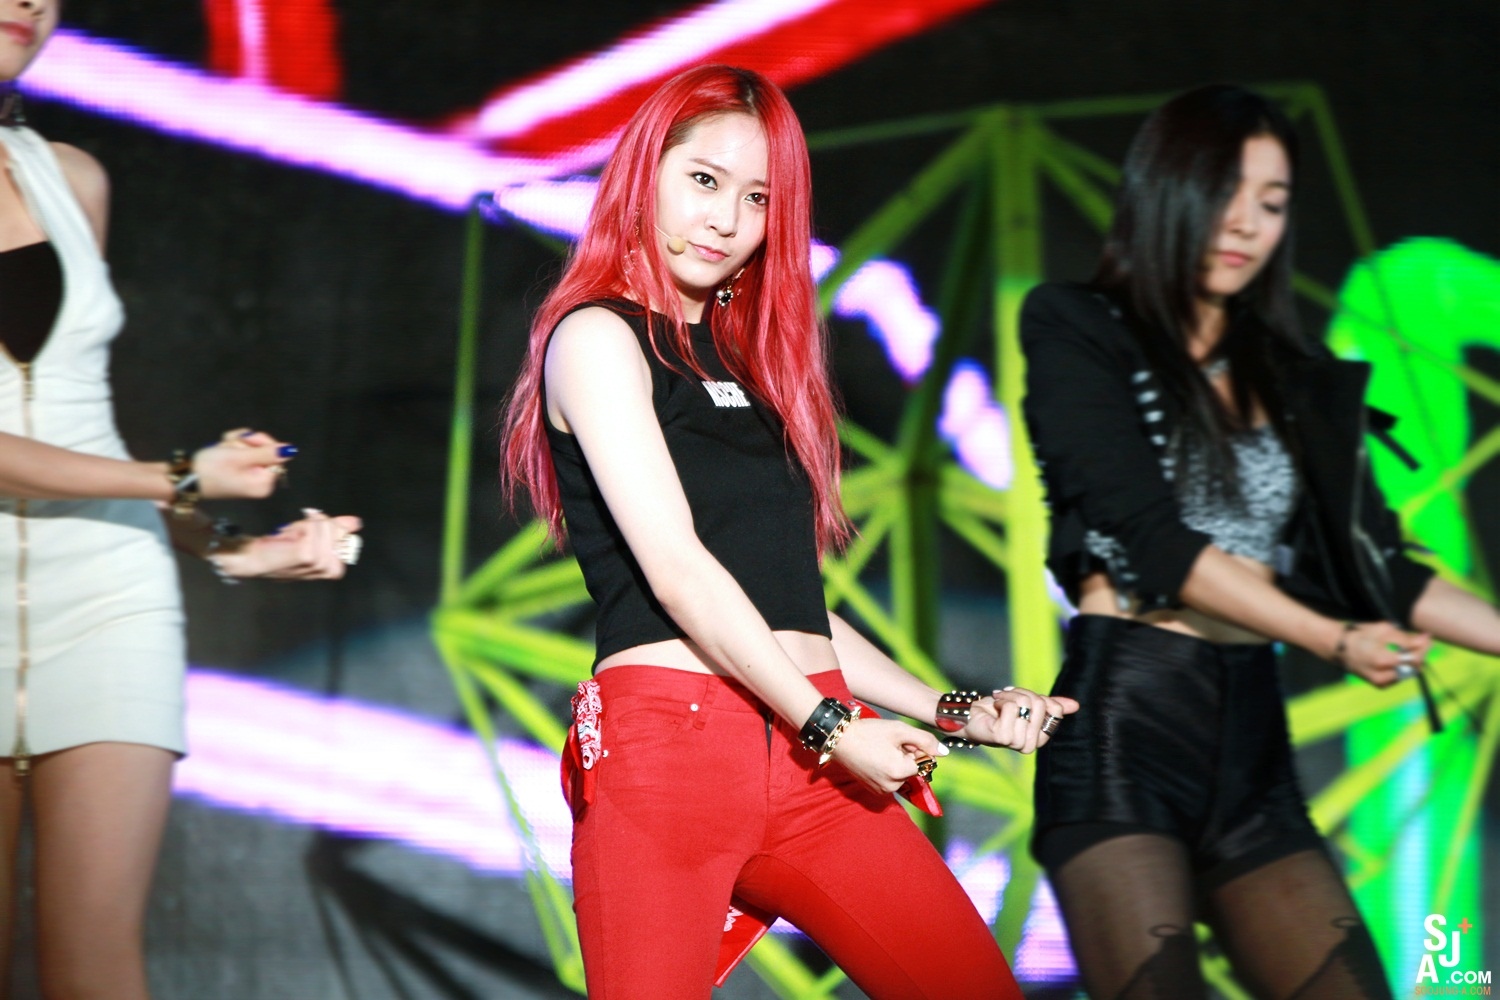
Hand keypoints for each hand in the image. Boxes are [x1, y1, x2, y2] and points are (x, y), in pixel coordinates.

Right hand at [193, 429, 294, 499]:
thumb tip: (291, 450)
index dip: (262, 443)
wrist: (185, 478)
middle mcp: (260, 482)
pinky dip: (232, 446)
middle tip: (229, 446)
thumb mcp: (239, 457)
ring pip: (252, 448)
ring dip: (236, 443)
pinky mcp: (239, 470)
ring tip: (222, 449)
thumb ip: (266, 453)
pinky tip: (221, 449)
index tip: (245, 440)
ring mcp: (249, 476)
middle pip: (265, 450)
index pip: (277, 455)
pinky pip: (243, 452)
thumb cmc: (211, 469)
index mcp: (264, 483)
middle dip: (246, 443)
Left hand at [211, 509, 361, 579]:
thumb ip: (333, 528)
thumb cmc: (278, 548)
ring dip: (307, 525)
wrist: (252, 556)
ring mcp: (317, 563)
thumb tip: (356, 523)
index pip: (347, 540)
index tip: (311, 528)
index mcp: (330, 567)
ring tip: (292, 534)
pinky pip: (316, 528)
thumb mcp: (309, 536)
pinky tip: (289, 533)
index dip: (334, 529)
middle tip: (297, 532)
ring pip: (325, 528)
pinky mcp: (306, 556)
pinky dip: (302, 525)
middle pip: (337, 531)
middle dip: (318, 525)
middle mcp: (327, 569)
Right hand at [828, 717, 947, 793]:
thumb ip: (925, 740)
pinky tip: (877, 758)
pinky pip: (892, 781)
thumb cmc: (869, 732)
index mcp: (900, 772)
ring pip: (904, 776)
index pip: (925, 763)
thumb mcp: (900, 730)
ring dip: (899, 764)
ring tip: (882, 751)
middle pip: (914, 771)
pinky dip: (890, 770)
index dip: (917, 749)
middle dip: (908, 757)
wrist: (839, 739)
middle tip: (890, 744)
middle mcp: (892, 786)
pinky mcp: (875, 791)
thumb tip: (944, 752)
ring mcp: (882, 791)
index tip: (901, 741)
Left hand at [962, 687, 1079, 753]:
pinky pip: (1012, 707)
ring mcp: (1017, 743)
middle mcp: (1031, 745)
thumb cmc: (997, 711)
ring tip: (999, 702)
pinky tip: (994, 707)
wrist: (970, 714)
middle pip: (1039, 705)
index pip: (1054, 709)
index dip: (1038, 697)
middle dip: (1021, 694)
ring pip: (1025, 704)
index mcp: (1040, 737)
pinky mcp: (1004, 737)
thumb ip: (1049, 706)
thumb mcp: (1027, 704)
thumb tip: (1075, 705)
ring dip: (1010, 696)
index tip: (1021, 698)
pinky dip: (1002, 700)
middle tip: (1006, 698)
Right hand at [1335, 620, 1431, 687]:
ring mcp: (1381, 682)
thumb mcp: (1383, 630)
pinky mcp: (1380, 685)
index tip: (1427, 637)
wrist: (1338, 648)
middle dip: (1420, 654)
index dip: (1424, 647)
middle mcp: (1382, 675)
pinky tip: (1398, 657)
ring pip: (1408, 673)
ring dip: (1412, 661)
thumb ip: (1406, 638)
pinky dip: (1403, 667)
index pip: (1414, 658)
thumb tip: (1426, 639)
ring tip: (1408, 648)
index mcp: (1382, 660)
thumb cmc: (1359, 635)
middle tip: (1420, 642)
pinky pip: (1400, 677)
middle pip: (1413, 668)